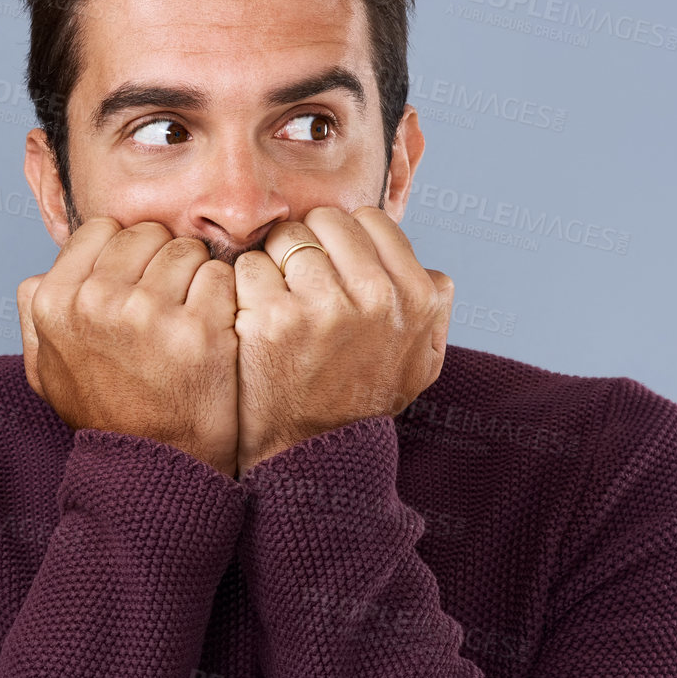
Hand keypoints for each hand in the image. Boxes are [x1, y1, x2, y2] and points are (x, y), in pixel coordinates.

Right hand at [16, 217, 240, 477]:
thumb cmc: (105, 414)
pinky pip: (221, 277)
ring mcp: (148, 314)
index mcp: (55, 302)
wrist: (154, 468)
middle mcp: (96, 301)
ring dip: (197, 279)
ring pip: (188, 251)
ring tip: (191, 320)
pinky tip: (215, 331)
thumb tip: (38, 276)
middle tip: (170, 305)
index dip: (127, 254)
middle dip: (164, 262)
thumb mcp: (46, 370)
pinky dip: (225, 299)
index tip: (137, 286)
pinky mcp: (199, 330)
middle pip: (149, 234)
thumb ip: (35, 317)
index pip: (103, 229)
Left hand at [232, 205, 453, 474]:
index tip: (332, 268)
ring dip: (273, 265)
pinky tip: (251, 319)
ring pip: (285, 238)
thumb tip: (429, 270)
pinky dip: (242, 288)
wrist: (311, 456)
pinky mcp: (272, 319)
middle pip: (325, 221)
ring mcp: (323, 306)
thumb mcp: (421, 362)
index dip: (344, 239)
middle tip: (298, 284)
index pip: (370, 221)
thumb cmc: (362, 404)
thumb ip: (434, 310)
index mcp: (416, 297)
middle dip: (307, 245)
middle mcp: (376, 297)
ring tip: (276, 303)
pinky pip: (247, 266)